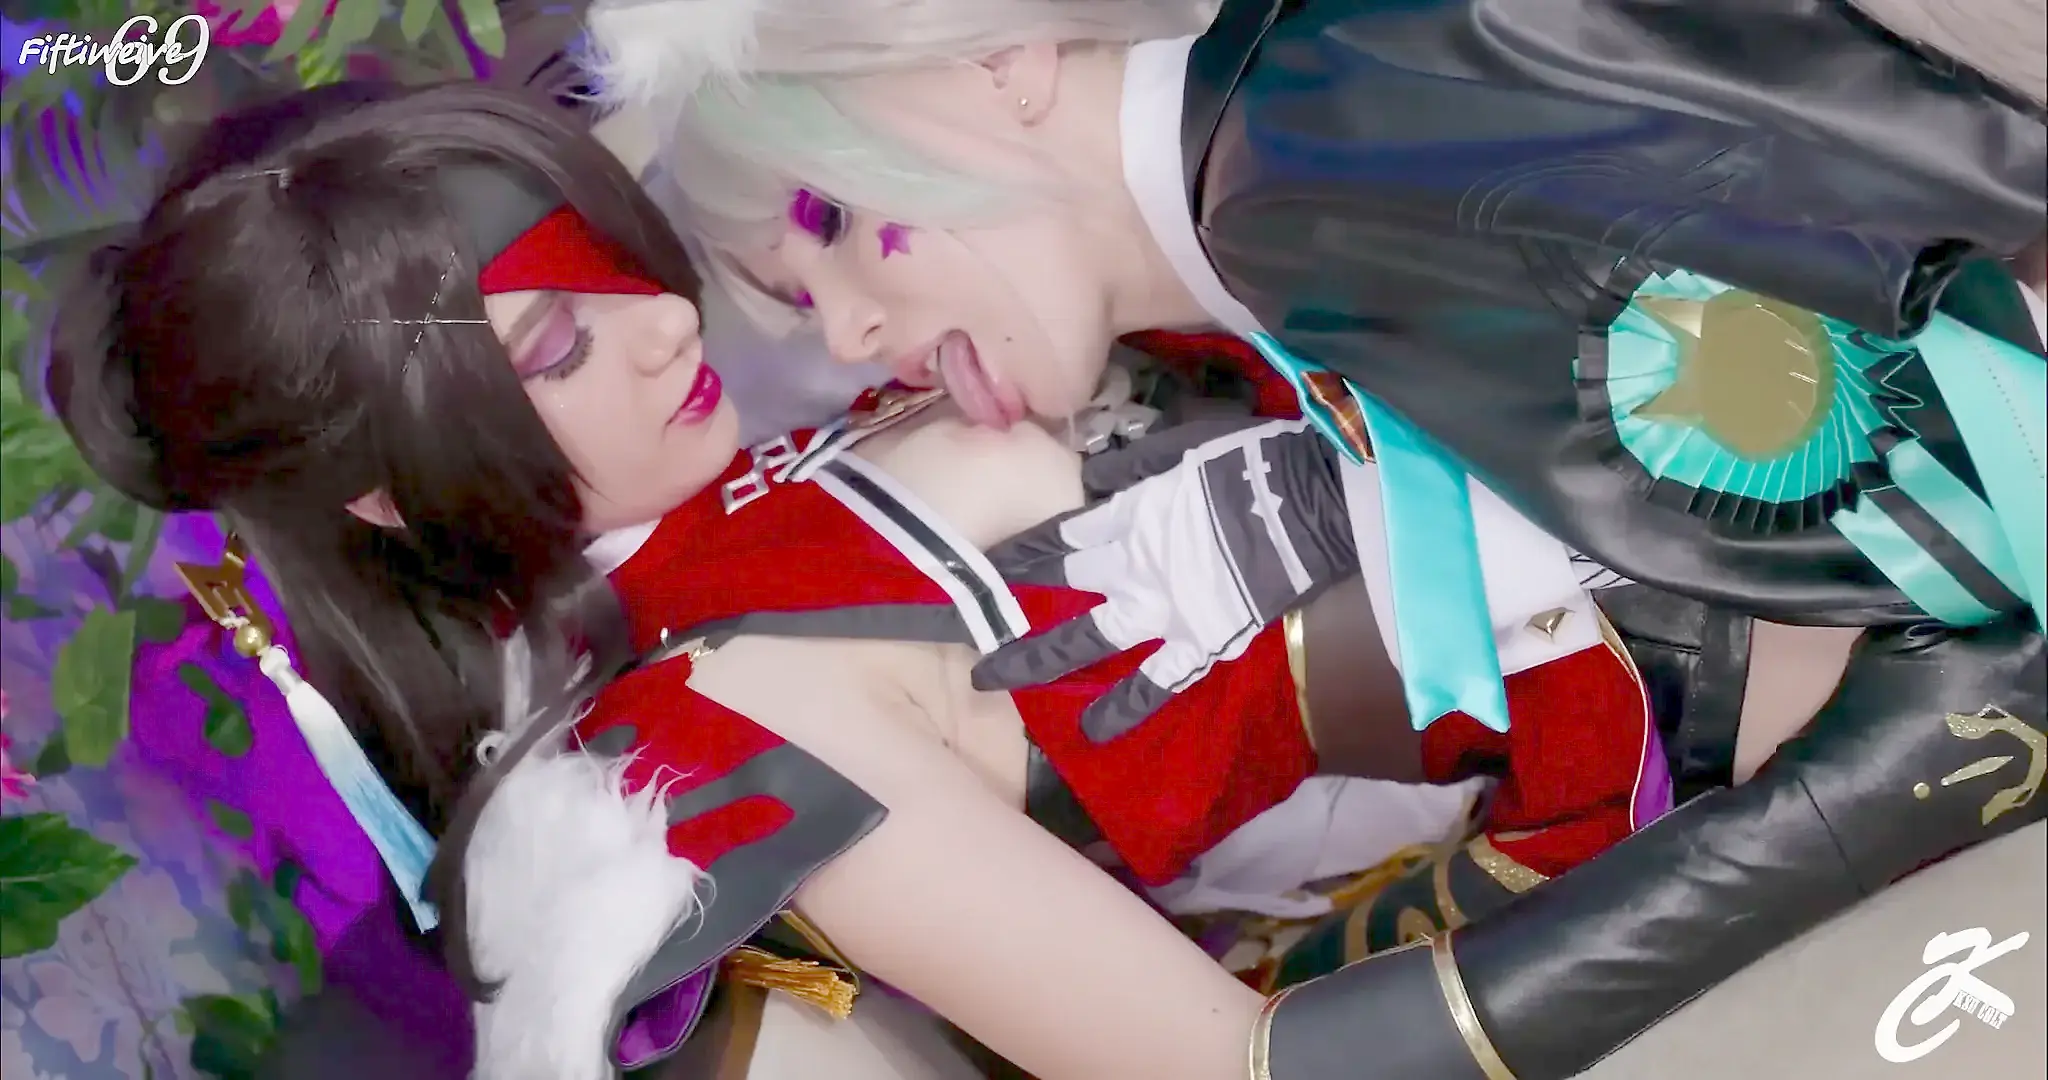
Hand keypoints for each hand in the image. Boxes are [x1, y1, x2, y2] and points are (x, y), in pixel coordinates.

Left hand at [971, 418, 1357, 740]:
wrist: (1312, 508)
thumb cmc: (1254, 465)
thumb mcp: (1188, 446)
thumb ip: (1133, 464)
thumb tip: (1089, 478)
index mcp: (1129, 513)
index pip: (1057, 536)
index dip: (1018, 552)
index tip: (978, 564)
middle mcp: (1132, 564)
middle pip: (1057, 586)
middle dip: (1008, 603)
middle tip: (958, 626)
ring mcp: (1162, 608)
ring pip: (1087, 637)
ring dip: (1037, 658)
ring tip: (988, 679)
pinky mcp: (1199, 640)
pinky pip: (1157, 681)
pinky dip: (1126, 707)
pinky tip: (1093, 733)